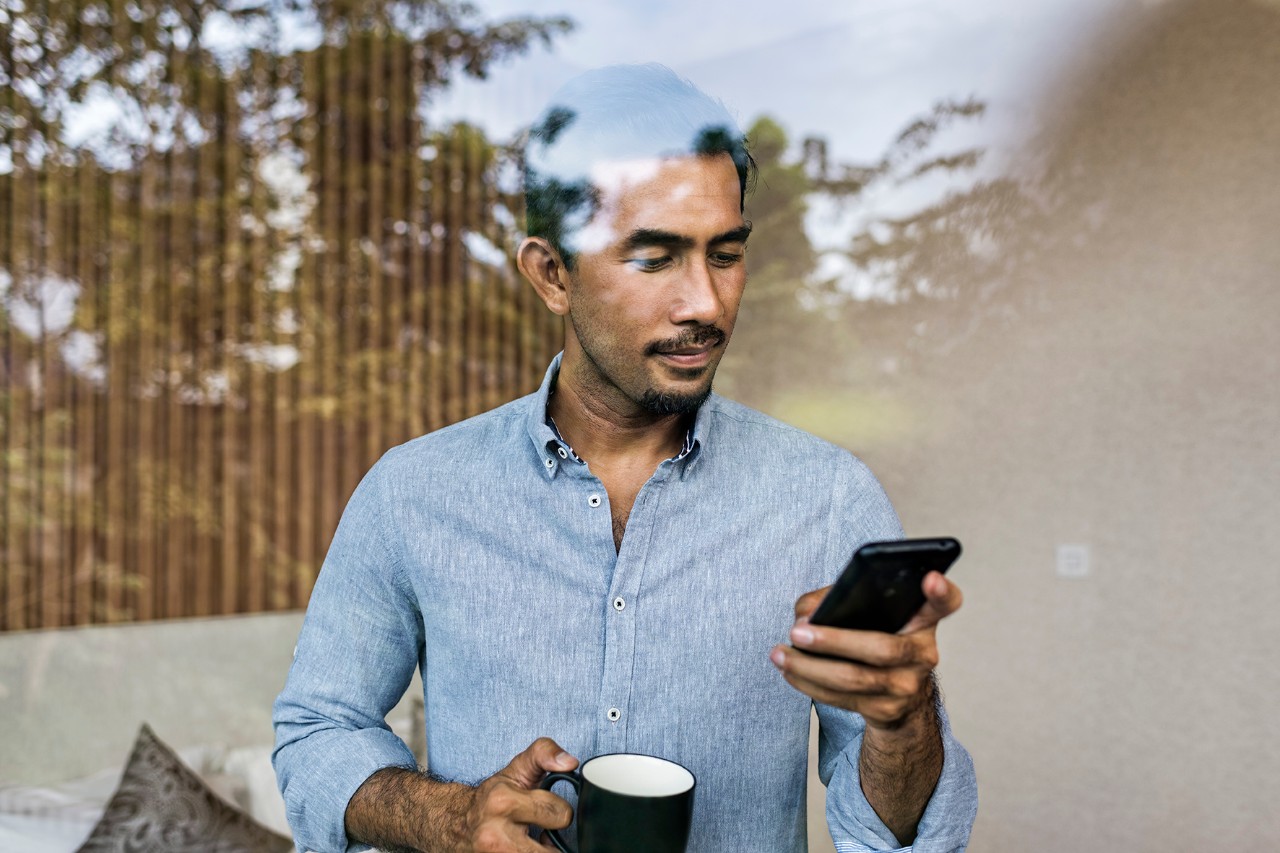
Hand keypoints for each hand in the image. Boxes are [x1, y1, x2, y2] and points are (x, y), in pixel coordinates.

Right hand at [461, 738, 577, 851]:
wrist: (457, 822)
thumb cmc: (493, 796)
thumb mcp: (517, 768)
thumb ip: (545, 754)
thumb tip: (570, 762)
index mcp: (503, 802)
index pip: (559, 815)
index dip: (560, 811)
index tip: (550, 808)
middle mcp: (495, 834)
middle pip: (553, 851)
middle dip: (553, 838)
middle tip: (544, 828)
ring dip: (544, 852)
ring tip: (535, 842)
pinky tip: (525, 849)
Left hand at [770, 571, 962, 729]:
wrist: (897, 696)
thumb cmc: (876, 637)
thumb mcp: (872, 614)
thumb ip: (842, 600)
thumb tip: (804, 613)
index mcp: (923, 620)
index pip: (945, 603)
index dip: (942, 591)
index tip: (930, 578)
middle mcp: (923, 654)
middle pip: (882, 648)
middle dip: (833, 640)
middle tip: (797, 631)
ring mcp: (908, 686)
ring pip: (855, 679)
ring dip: (809, 666)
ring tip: (779, 653)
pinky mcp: (887, 710)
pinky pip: (842, 698)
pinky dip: (809, 683)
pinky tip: (789, 669)